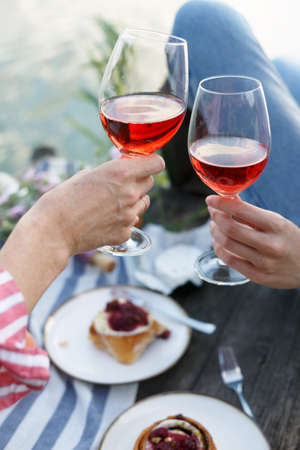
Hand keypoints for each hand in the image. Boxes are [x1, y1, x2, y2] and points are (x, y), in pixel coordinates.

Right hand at [0, 154, 163, 310]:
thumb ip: (110, 172)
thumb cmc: (64, 199)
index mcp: (121, 173)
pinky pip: (132, 222)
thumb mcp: (87, 175)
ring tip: (111, 204)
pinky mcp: (124, 233)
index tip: (145, 164)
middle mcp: (130, 193)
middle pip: (150, 182)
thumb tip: (122, 170)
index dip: (152, 163)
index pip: (156, 164)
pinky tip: (105, 220)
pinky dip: (123, 220)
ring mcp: (129, 215)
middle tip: (122, 184)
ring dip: (133, 201)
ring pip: (143, 203)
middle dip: (139, 180)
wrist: (54, 230)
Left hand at [206, 195, 299, 288]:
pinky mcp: (257, 276)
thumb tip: (227, 199)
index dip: (221, 203)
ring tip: (214, 225)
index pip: (241, 210)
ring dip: (215, 232)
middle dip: (216, 217)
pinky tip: (218, 242)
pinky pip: (230, 260)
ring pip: (227, 244)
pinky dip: (219, 248)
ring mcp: (263, 263)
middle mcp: (270, 245)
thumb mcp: (277, 221)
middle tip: (212, 212)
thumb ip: (251, 212)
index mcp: (276, 225)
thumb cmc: (289, 240)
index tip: (210, 199)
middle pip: (230, 228)